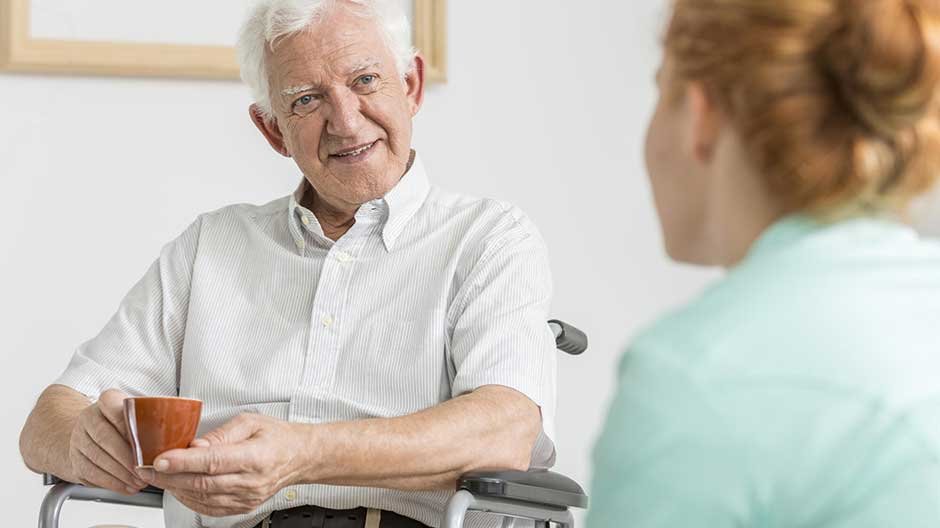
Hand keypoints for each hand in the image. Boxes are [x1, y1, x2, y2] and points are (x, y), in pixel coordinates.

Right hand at [68, 388, 147, 494]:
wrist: (90, 433)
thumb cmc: (123, 424)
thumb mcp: (137, 413)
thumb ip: (151, 418)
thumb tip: (178, 429)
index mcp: (106, 402)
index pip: (114, 407)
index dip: (129, 424)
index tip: (145, 439)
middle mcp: (88, 418)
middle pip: (105, 437)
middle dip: (127, 457)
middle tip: (145, 469)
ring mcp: (78, 439)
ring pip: (97, 458)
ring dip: (121, 473)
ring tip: (140, 480)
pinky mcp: (75, 460)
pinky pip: (91, 474)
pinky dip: (111, 483)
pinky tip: (126, 485)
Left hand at [138, 413, 308, 516]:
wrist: (300, 457)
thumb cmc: (277, 436)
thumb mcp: (251, 422)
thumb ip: (220, 435)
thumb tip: (194, 446)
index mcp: (255, 457)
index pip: (212, 462)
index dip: (183, 462)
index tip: (160, 459)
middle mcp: (250, 481)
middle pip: (202, 483)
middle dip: (169, 476)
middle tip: (146, 469)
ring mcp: (246, 498)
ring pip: (202, 498)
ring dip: (175, 488)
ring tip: (158, 476)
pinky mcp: (242, 506)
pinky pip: (209, 508)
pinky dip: (189, 499)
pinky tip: (178, 488)